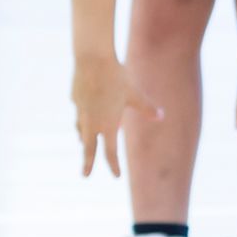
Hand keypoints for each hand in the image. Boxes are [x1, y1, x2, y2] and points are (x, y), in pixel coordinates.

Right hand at [69, 50, 153, 178]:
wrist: (93, 60)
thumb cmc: (117, 77)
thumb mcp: (135, 94)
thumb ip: (147, 108)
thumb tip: (161, 117)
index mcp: (108, 125)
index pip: (111, 152)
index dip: (114, 166)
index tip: (116, 176)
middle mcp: (92, 122)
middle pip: (88, 148)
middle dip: (87, 163)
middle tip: (85, 175)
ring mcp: (81, 111)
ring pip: (81, 130)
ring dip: (84, 139)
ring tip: (83, 143)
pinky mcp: (75, 99)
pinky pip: (79, 112)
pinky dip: (82, 116)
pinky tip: (85, 111)